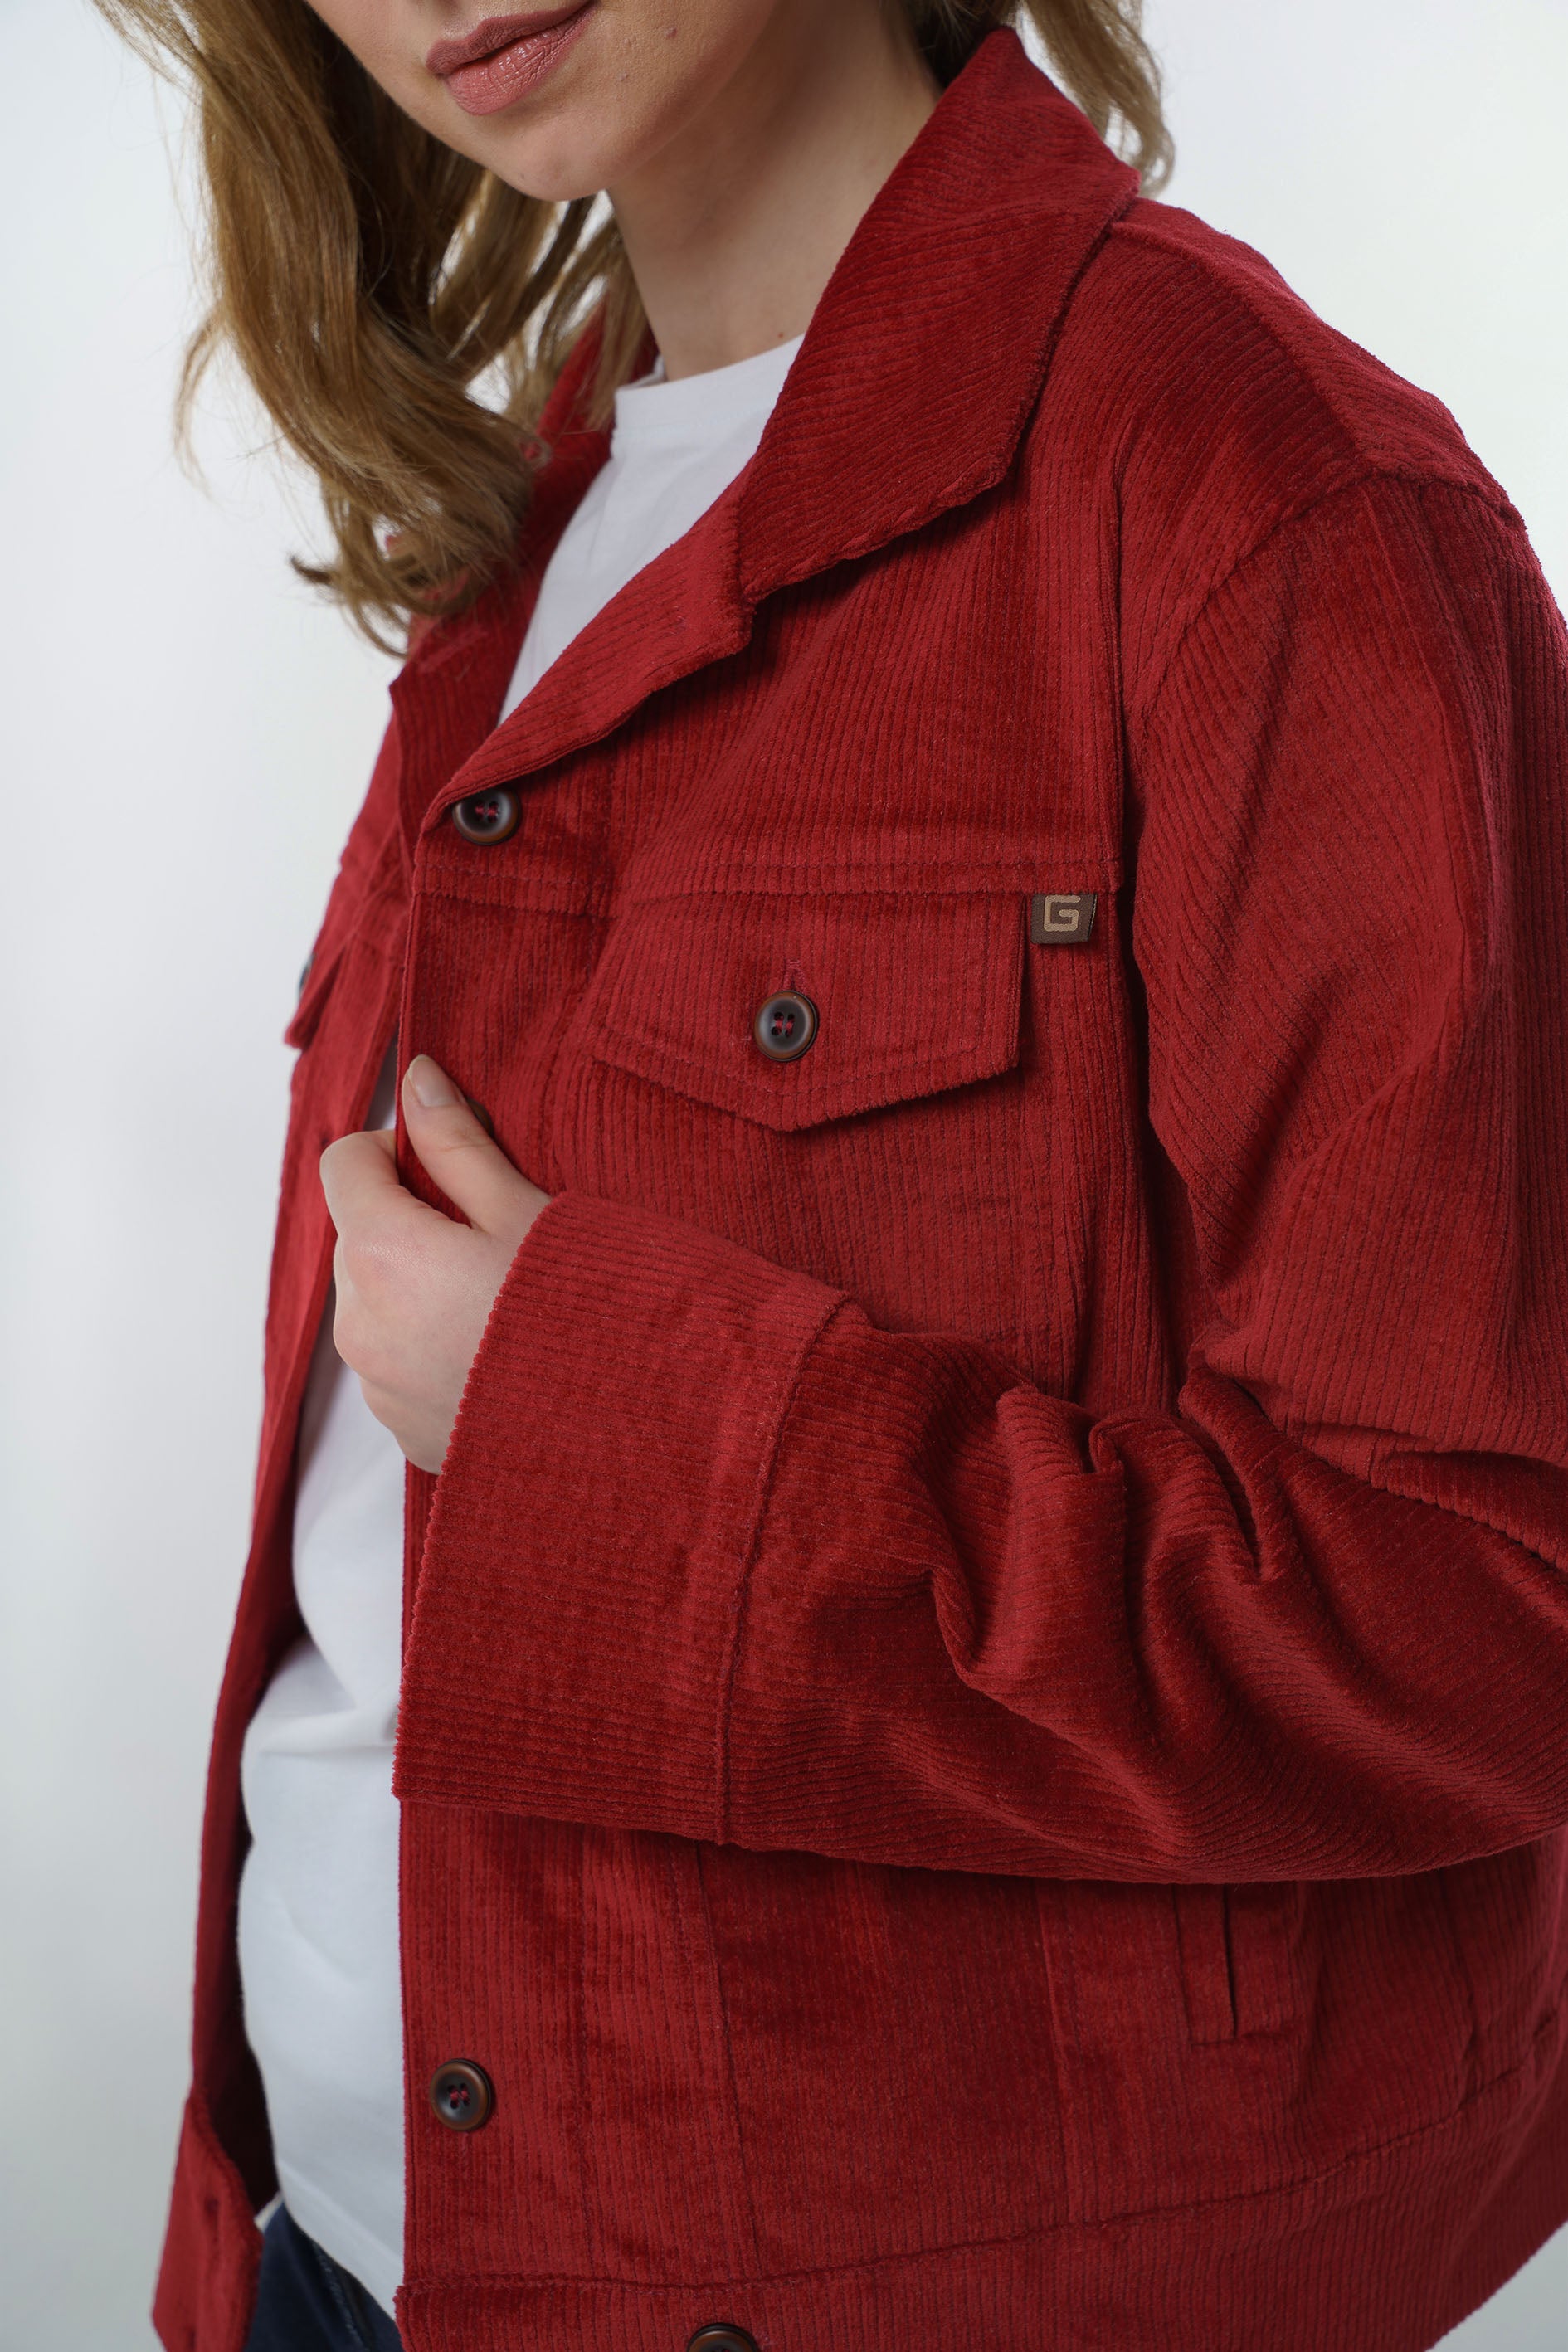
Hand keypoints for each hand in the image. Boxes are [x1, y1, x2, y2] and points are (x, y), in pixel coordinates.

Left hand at [319, 1055, 551, 1471]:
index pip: (343, 1164)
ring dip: (419, 1288)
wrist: (627, 1434)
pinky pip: (399, 1365)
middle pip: (359, 1237)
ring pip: (376, 1303)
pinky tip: (501, 1354)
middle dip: (410, 1222)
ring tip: (503, 1303)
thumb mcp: (526, 1209)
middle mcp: (359, 1323)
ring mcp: (377, 1385)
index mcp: (381, 1252)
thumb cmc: (584, 1312)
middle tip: (495, 1236)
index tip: (449, 1163)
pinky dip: (433, 1348)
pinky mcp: (403, 1431)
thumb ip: (457, 1143)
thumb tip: (415, 1080)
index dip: (392, 1150)